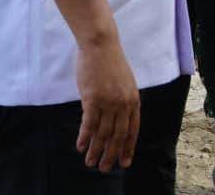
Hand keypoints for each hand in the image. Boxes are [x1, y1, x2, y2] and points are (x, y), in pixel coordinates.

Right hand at [74, 38, 140, 171]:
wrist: (101, 46)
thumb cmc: (111, 63)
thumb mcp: (124, 84)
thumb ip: (122, 102)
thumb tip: (116, 120)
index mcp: (134, 100)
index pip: (133, 129)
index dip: (128, 147)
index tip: (125, 162)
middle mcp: (123, 103)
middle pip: (118, 135)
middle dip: (112, 154)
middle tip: (105, 168)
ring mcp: (108, 102)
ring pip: (103, 133)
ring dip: (96, 150)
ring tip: (90, 163)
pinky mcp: (92, 99)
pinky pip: (89, 124)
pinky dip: (85, 137)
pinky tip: (81, 147)